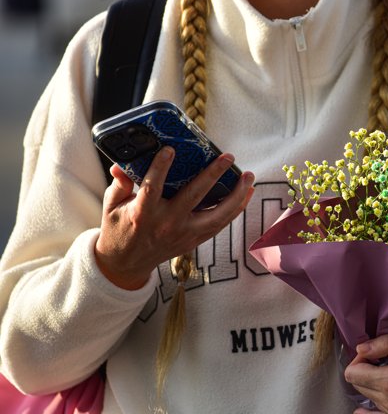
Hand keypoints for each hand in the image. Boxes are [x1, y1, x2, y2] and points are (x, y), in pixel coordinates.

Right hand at [95, 147, 254, 289]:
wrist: (127, 263)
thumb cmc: (120, 228)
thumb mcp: (112, 205)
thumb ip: (119, 184)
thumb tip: (120, 165)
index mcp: (143, 213)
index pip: (152, 187)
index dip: (161, 168)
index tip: (170, 150)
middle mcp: (168, 224)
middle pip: (195, 197)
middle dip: (213, 175)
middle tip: (228, 157)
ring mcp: (184, 234)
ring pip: (217, 215)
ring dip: (236, 196)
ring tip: (249, 177)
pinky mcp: (194, 240)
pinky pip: (220, 224)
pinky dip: (235, 210)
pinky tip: (246, 194)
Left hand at [344, 333, 387, 413]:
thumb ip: (386, 344)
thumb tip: (360, 348)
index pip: (352, 374)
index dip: (360, 359)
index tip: (372, 352)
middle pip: (359, 387)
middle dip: (365, 372)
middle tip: (382, 361)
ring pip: (370, 401)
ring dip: (375, 387)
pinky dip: (371, 413)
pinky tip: (363, 411)